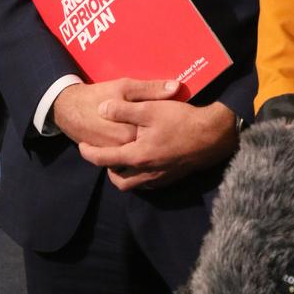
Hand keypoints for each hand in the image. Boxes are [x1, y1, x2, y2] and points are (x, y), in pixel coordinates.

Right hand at [52, 78, 178, 147]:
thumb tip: (176, 87)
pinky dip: (133, 148)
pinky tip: (139, 137)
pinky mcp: (107, 154)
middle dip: (157, 137)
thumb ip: (151, 89)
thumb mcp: (125, 86)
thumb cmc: (98, 95)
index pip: (158, 135)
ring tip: (154, 133)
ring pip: (137, 152)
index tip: (173, 118)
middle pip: (148, 145)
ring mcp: (114, 154)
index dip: (167, 126)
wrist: (69, 108)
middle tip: (164, 125)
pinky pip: (125, 155)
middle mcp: (123, 148)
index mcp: (130, 133)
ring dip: (146, 144)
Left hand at [78, 89, 237, 190]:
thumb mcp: (150, 109)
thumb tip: (101, 110)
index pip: (104, 159)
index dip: (89, 153)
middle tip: (104, 155)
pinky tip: (144, 161)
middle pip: (118, 180)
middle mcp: (146, 173)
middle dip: (108, 169)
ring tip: (123, 158)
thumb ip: (123, 110)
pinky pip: (148, 183)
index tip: (81, 146)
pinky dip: (140, 176)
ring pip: (134, 184)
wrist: (212, 136)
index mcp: (137, 156)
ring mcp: (160, 178)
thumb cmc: (180, 121)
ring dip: (124, 174)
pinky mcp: (172, 178)